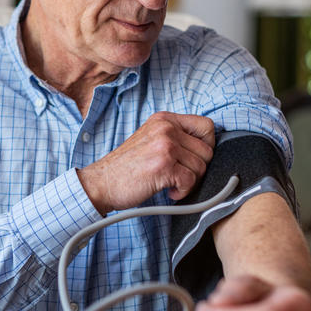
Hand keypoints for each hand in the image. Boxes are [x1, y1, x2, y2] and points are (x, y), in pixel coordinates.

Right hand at [77, 112, 214, 213]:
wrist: (102, 182)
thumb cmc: (127, 167)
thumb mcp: (151, 139)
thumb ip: (175, 137)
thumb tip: (207, 148)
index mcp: (164, 119)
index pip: (207, 125)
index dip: (206, 145)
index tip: (193, 159)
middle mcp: (166, 128)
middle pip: (207, 150)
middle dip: (197, 168)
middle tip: (179, 176)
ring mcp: (165, 145)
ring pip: (202, 167)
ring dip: (189, 182)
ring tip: (170, 183)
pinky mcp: (164, 165)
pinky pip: (191, 181)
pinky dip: (183, 192)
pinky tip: (168, 191)